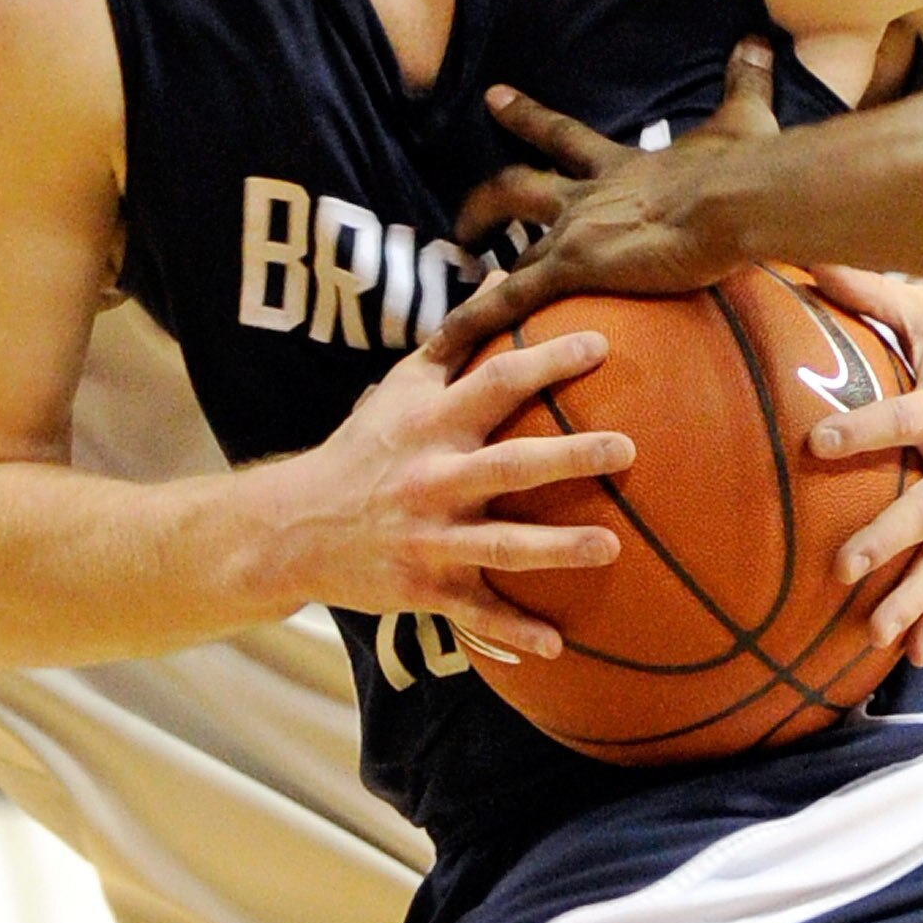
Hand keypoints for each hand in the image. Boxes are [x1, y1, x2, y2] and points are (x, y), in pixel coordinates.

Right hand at [284, 330, 634, 658]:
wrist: (295, 527)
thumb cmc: (362, 449)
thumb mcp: (397, 387)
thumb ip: (454, 343)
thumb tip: (499, 279)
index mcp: (429, 424)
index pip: (495, 382)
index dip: (547, 361)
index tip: (601, 345)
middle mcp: (432, 479)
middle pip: (510, 466)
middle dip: (569, 458)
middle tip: (627, 450)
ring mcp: (429, 537)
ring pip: (500, 545)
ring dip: (556, 549)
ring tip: (611, 546)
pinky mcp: (424, 586)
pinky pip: (475, 612)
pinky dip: (512, 630)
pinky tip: (557, 643)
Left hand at [427, 40, 780, 370]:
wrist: (732, 200)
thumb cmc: (738, 167)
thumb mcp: (741, 118)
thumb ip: (744, 83)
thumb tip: (757, 44)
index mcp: (618, 166)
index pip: (562, 135)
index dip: (525, 116)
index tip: (492, 98)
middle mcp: (585, 198)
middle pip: (517, 190)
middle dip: (485, 203)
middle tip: (461, 217)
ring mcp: (574, 234)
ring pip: (512, 257)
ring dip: (484, 280)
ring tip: (460, 303)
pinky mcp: (573, 268)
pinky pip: (513, 299)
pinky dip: (477, 320)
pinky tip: (449, 344)